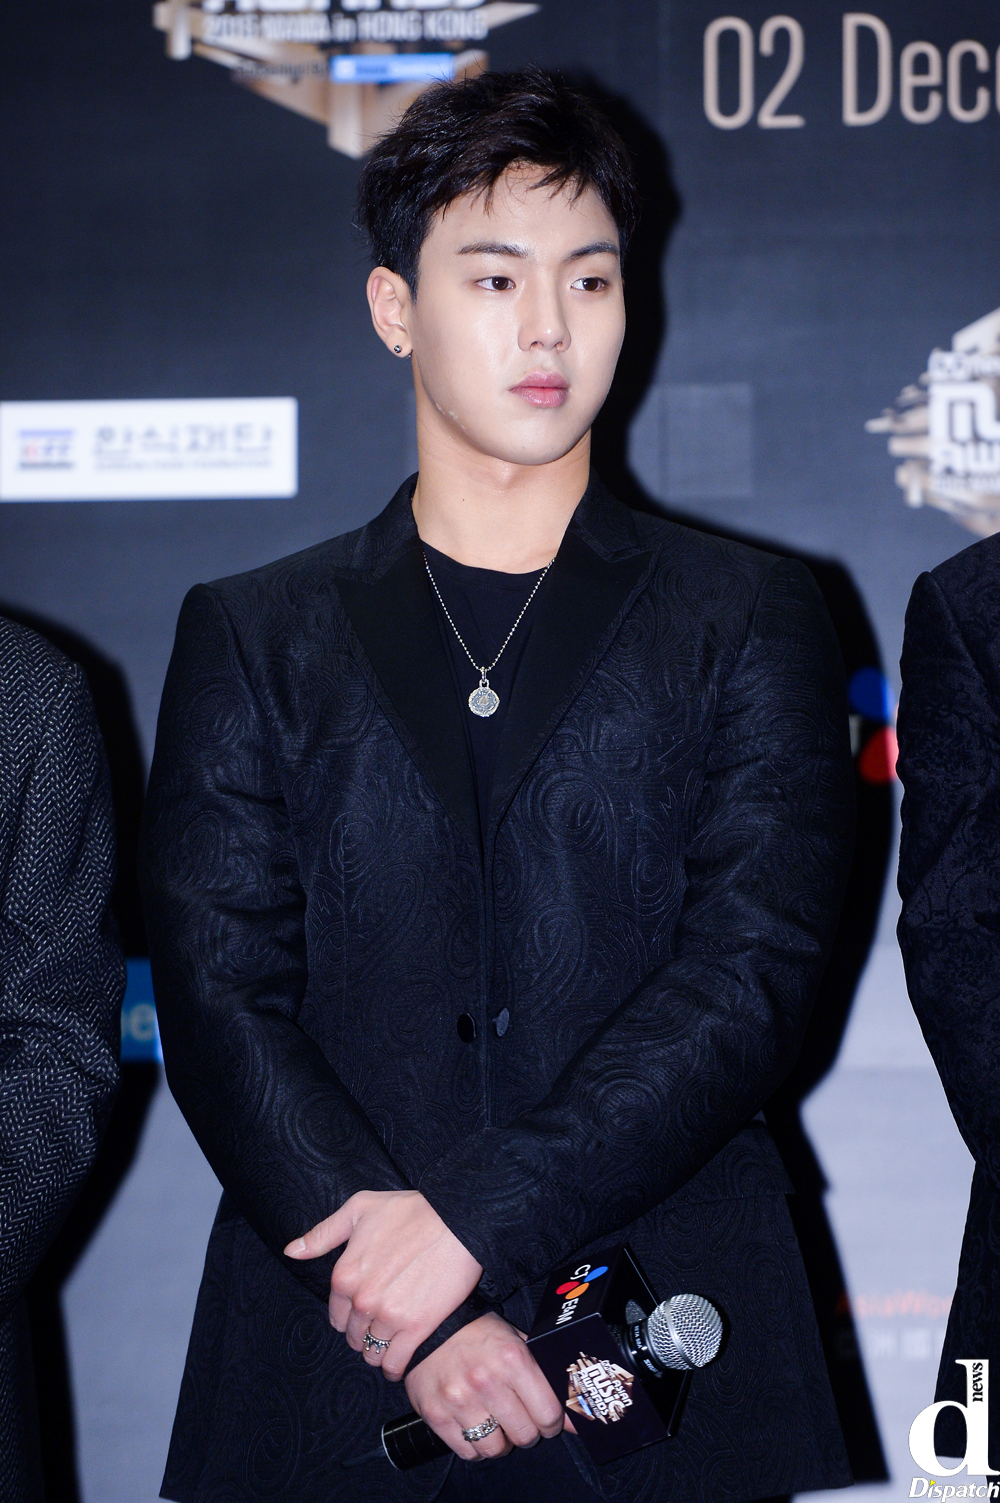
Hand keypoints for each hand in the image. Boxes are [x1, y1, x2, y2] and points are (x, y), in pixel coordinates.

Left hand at [284, 1189, 481, 1378]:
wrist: (457, 1220)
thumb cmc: (411, 1210)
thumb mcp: (360, 1209)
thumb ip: (323, 1234)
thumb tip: (291, 1250)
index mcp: (344, 1275)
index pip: (337, 1317)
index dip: (350, 1317)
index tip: (365, 1313)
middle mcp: (362, 1300)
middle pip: (355, 1337)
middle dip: (366, 1333)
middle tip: (384, 1325)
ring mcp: (389, 1316)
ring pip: (374, 1353)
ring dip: (381, 1351)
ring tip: (395, 1342)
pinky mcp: (416, 1327)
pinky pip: (396, 1364)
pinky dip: (397, 1367)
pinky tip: (402, 1360)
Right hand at [404, 1313, 567, 1460]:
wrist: (431, 1328)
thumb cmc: (481, 1336)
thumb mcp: (518, 1344)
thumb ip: (546, 1378)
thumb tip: (577, 1419)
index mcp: (513, 1359)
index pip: (548, 1414)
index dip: (552, 1423)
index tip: (546, 1420)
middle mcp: (486, 1380)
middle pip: (524, 1436)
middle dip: (527, 1432)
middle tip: (520, 1420)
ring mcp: (459, 1399)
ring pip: (495, 1449)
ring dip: (500, 1442)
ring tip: (496, 1423)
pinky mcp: (437, 1415)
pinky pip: (468, 1452)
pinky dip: (475, 1446)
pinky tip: (475, 1426)